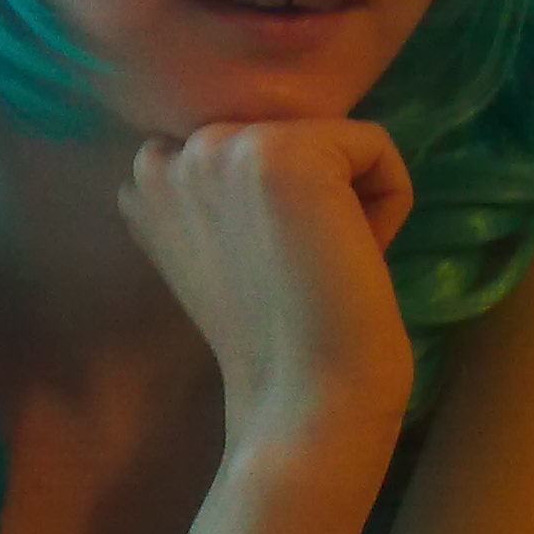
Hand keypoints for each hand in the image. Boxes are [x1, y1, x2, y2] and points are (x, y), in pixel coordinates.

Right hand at [118, 118, 414, 459]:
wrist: (307, 397)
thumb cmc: (275, 342)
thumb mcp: (212, 254)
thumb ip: (208, 199)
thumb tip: (257, 162)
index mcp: (143, 184)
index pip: (240, 147)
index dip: (271, 204)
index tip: (270, 268)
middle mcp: (168, 153)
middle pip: (285, 136)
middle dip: (310, 195)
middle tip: (298, 268)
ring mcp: (221, 146)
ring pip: (329, 140)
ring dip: (347, 196)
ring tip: (322, 261)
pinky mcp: (284, 149)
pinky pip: (375, 145)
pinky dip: (390, 201)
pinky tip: (356, 253)